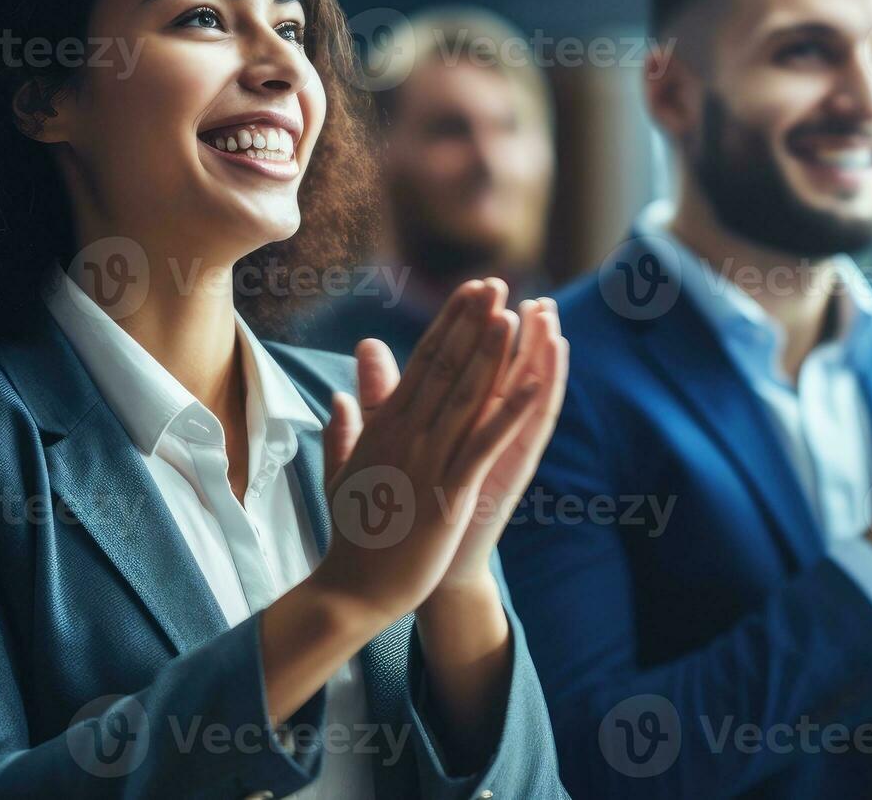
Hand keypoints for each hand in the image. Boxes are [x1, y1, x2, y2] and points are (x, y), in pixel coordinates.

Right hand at [307, 280, 554, 624]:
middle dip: (471, 323)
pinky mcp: (447, 494)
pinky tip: (532, 386)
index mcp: (384, 428)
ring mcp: (426, 463)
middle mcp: (405, 436)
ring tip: (513, 314)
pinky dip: (509, 413)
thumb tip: (340, 396)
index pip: (421, 362)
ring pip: (464, 397)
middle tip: (497, 282)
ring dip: (491, 355)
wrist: (350, 590)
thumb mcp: (342, 470)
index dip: (449, 324)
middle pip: (444, 368)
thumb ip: (345, 430)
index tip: (471, 291)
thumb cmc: (351, 534)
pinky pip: (483, 445)